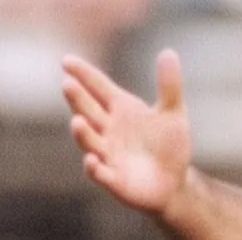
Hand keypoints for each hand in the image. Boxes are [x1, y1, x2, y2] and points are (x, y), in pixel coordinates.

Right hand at [63, 51, 191, 214]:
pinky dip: (93, 167)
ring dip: (82, 133)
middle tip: (67, 84)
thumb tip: (168, 52)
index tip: (66, 61)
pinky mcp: (113, 180)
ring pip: (89, 140)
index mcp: (120, 108)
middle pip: (88, 110)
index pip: (97, 86)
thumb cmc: (169, 146)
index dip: (83, 74)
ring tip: (77, 121)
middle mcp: (108, 129)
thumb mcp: (173, 113)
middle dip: (77, 99)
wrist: (174, 184)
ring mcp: (108, 154)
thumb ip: (169, 86)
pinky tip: (91, 160)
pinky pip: (100, 173)